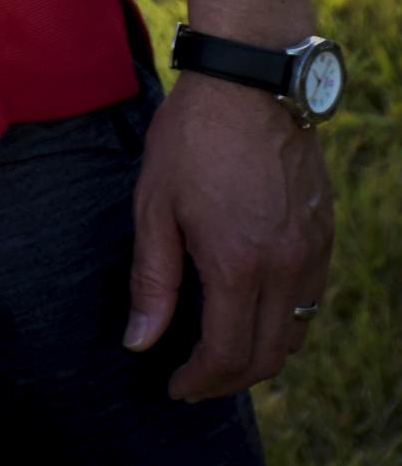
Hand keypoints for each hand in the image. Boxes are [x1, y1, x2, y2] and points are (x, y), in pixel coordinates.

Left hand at [125, 74, 331, 398]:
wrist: (250, 79)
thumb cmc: (193, 136)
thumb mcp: (155, 204)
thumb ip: (152, 279)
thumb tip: (141, 342)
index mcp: (238, 265)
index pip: (227, 355)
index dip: (200, 381)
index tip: (175, 386)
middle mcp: (285, 267)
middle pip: (268, 356)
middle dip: (230, 377)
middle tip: (195, 376)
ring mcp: (311, 250)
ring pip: (296, 332)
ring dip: (262, 352)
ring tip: (224, 347)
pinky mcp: (323, 231)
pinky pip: (311, 297)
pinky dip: (285, 318)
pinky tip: (255, 304)